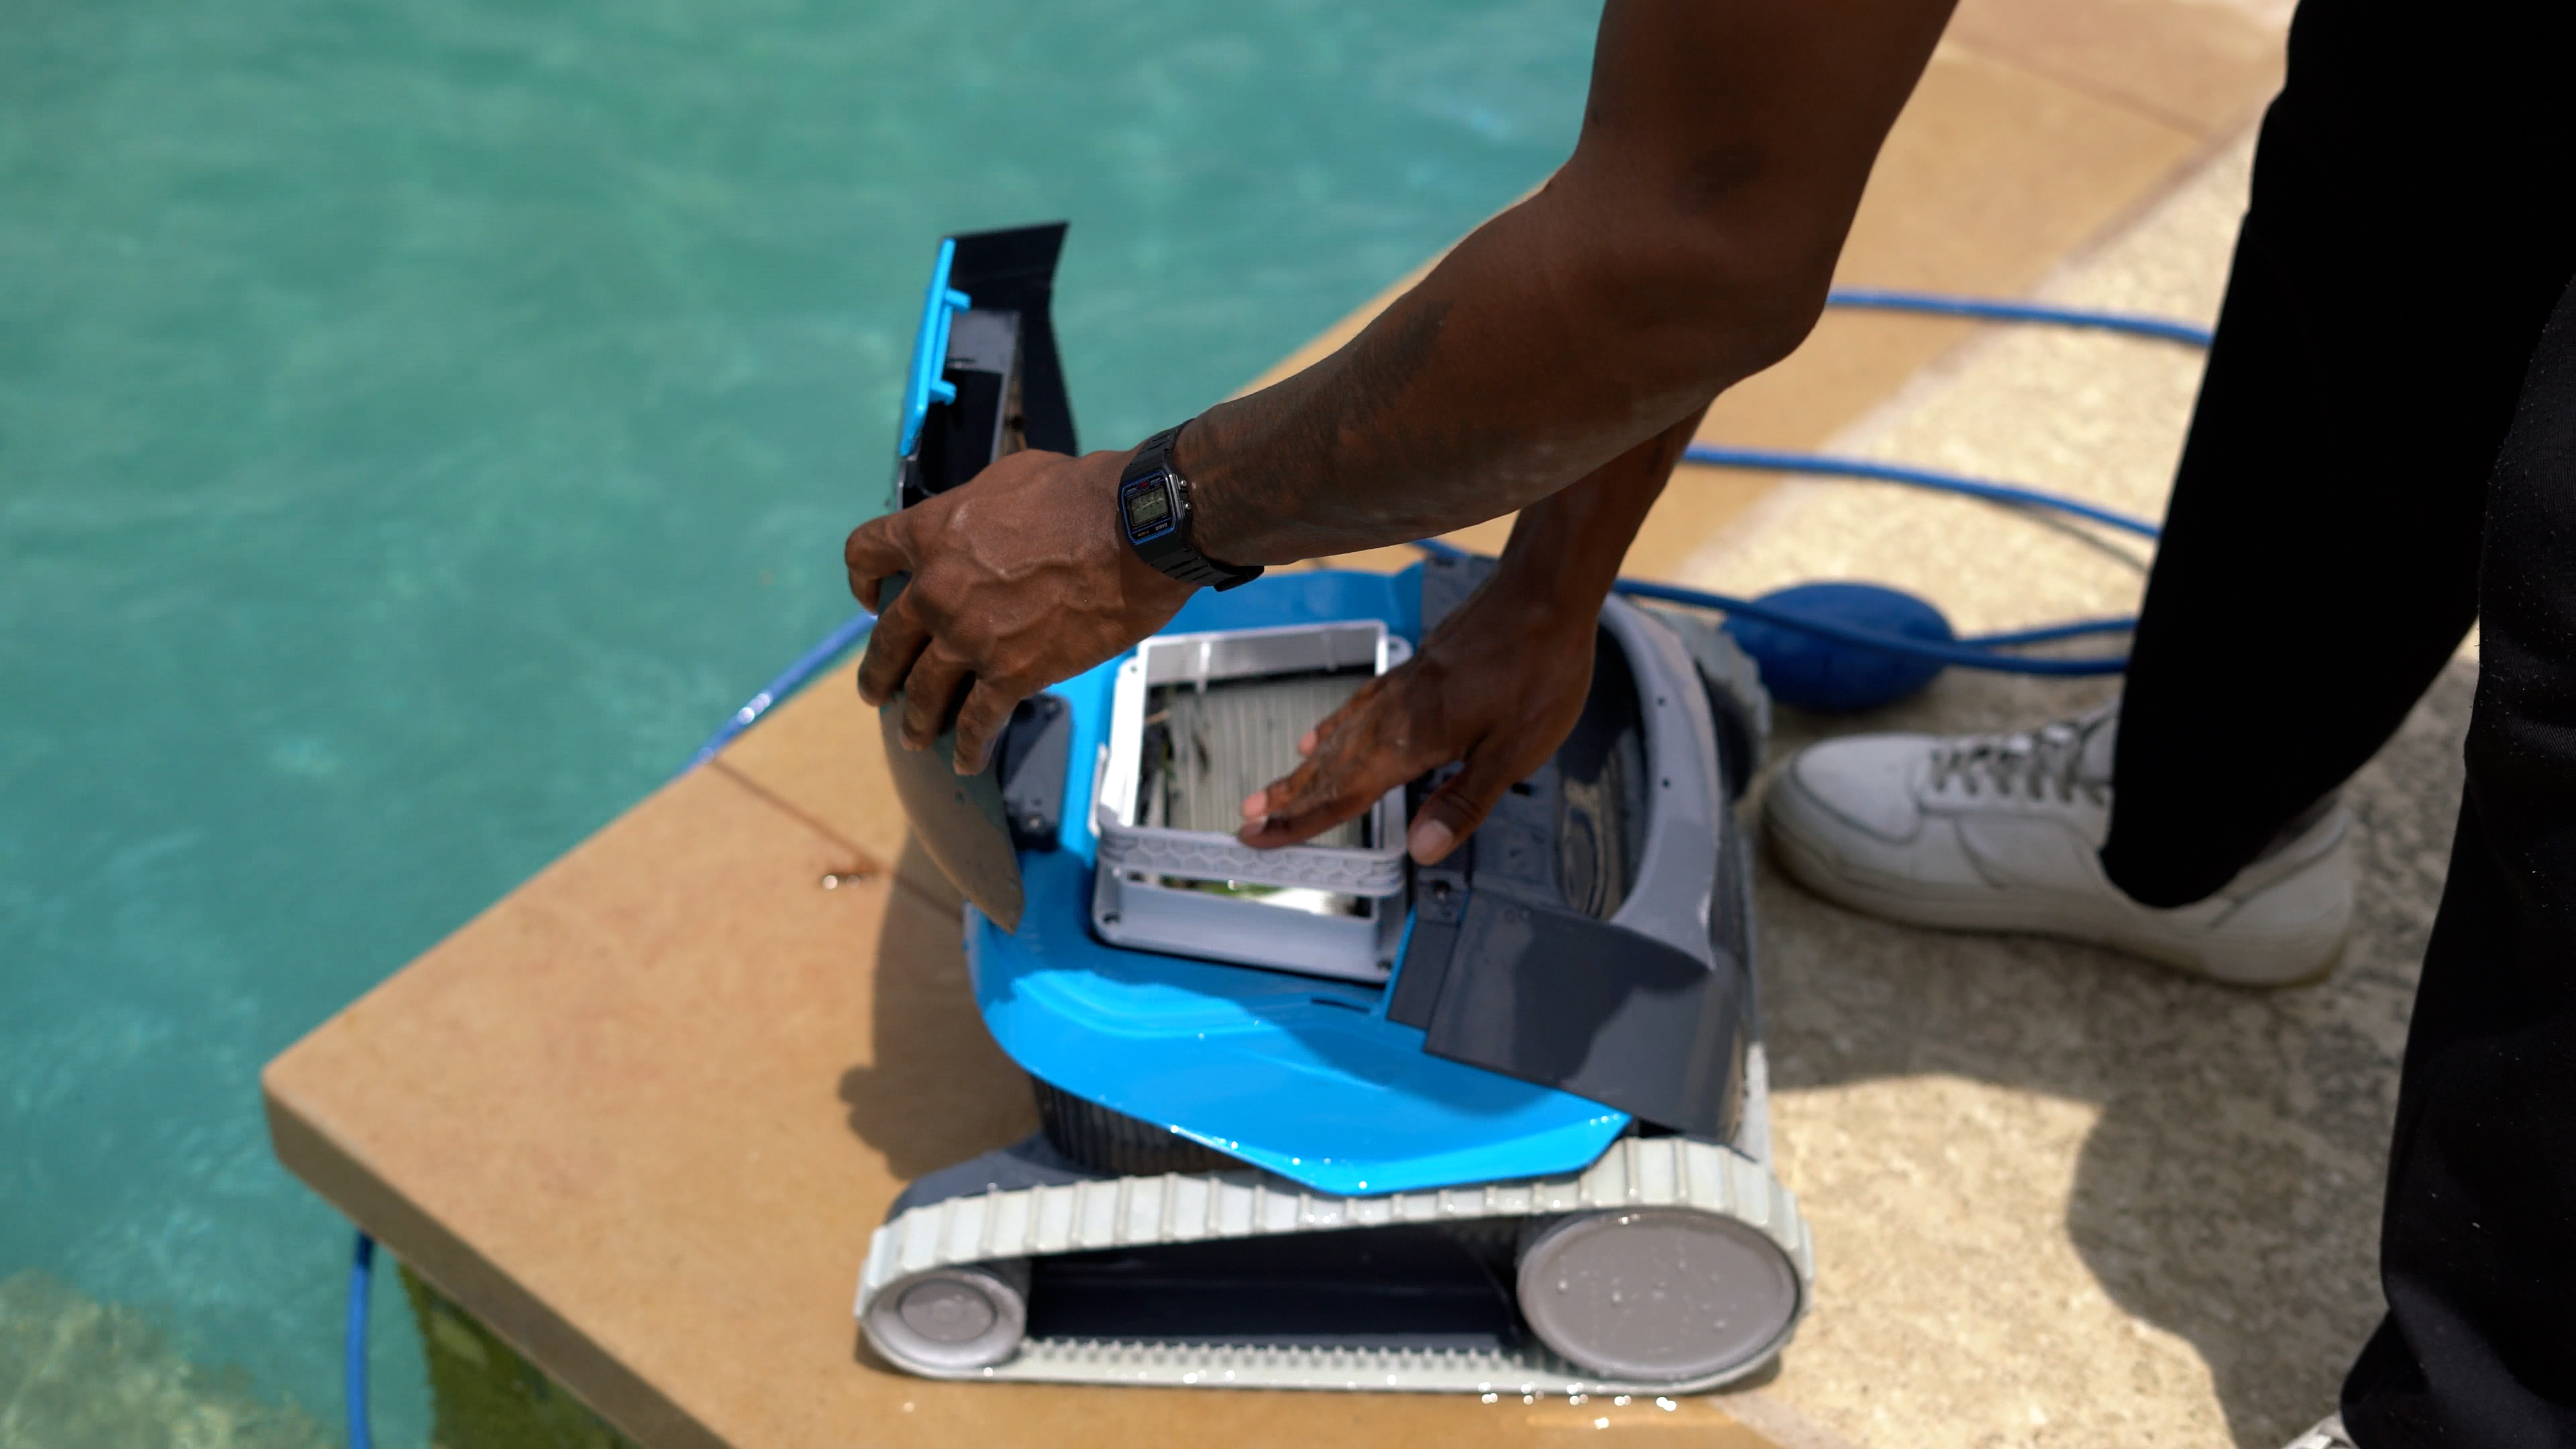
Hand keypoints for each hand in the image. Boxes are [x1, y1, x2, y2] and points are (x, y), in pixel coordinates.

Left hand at [844, 447, 1194, 772]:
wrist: (1133, 529)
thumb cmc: (1081, 493)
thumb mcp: (1008, 478)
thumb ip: (974, 508)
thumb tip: (978, 519)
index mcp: (931, 533)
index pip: (864, 555)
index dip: (862, 582)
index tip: (869, 600)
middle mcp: (937, 589)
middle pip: (887, 642)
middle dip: (879, 673)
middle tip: (876, 691)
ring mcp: (971, 636)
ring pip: (924, 692)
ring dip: (917, 718)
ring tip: (916, 735)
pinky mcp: (1012, 673)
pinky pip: (978, 721)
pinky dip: (970, 745)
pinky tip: (968, 759)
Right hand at [1235, 575, 1596, 863]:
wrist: (1544, 592)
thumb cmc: (1539, 667)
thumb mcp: (1516, 750)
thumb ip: (1465, 801)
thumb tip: (1421, 849)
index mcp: (1413, 740)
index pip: (1344, 794)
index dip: (1300, 823)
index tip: (1259, 839)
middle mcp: (1395, 714)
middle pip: (1329, 768)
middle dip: (1287, 800)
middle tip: (1246, 823)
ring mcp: (1400, 689)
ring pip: (1337, 739)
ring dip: (1301, 771)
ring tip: (1270, 792)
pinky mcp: (1413, 670)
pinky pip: (1358, 707)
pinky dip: (1331, 728)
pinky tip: (1316, 738)